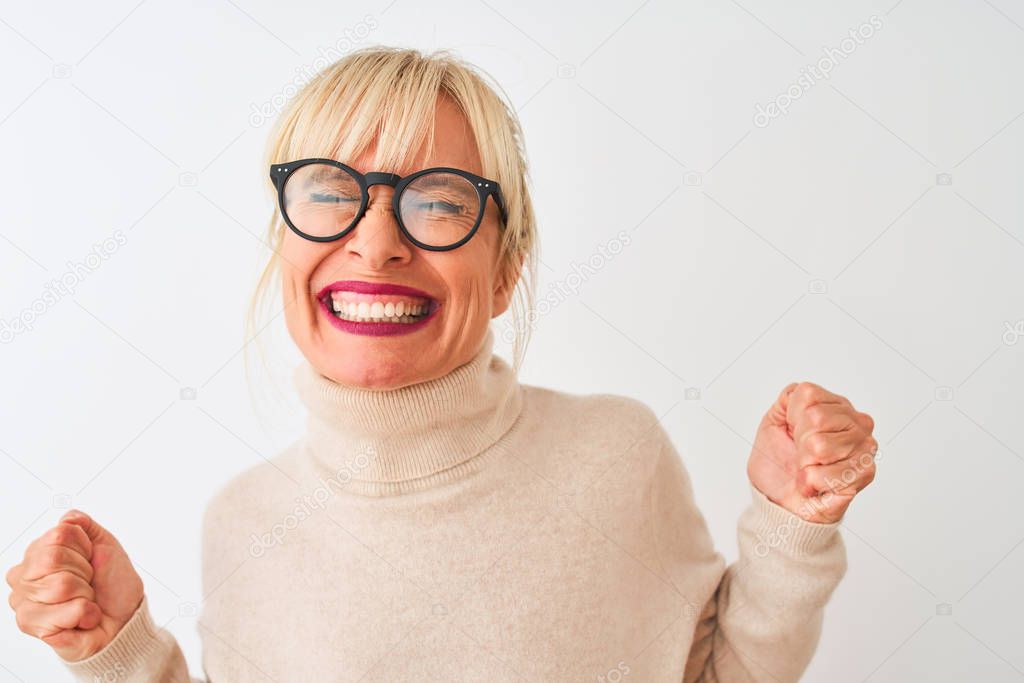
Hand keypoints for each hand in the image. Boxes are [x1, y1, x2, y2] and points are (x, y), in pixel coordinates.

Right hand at [6, 510, 143, 661]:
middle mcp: (24, 577)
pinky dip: (87, 613)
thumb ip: (84, 525)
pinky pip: (69, 611)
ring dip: (85, 594)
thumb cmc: (111, 584)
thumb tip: (68, 517)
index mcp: (38, 553)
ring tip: (85, 600)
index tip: (90, 561)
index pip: (58, 535)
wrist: (122, 617)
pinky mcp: (32, 627)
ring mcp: (24, 602)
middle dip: (84, 572)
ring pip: (60, 586)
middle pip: (53, 559)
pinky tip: (82, 618)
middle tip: (87, 583)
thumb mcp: (105, 544)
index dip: (84, 549)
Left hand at [747, 382, 876, 522]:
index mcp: (835, 406)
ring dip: (805, 464)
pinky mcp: (865, 473)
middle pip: (815, 418)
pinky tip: (817, 484)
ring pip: (819, 445)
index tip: (792, 434)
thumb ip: (786, 400)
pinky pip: (824, 473)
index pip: (808, 395)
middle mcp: (856, 422)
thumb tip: (800, 390)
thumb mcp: (772, 423)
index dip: (791, 418)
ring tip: (810, 469)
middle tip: (803, 455)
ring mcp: (864, 447)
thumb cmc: (780, 464)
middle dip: (799, 442)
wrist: (780, 501)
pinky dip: (811, 482)